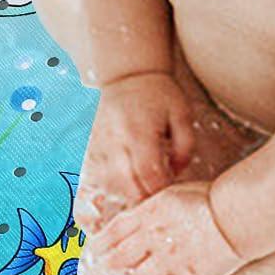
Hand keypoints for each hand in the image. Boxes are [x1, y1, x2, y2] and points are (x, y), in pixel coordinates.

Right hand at [76, 72, 196, 229]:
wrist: (127, 75)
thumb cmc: (160, 94)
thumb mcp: (183, 114)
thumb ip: (185, 147)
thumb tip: (174, 174)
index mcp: (139, 130)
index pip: (148, 173)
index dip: (160, 189)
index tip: (170, 192)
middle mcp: (114, 138)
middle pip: (125, 184)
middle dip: (143, 197)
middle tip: (157, 199)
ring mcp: (98, 142)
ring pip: (108, 183)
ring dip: (126, 193)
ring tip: (142, 190)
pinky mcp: (89, 145)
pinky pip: (96, 175)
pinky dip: (111, 184)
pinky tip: (125, 182)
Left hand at [85, 181, 242, 274]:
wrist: (235, 212)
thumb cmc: (211, 197)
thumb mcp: (175, 193)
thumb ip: (156, 206)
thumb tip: (145, 212)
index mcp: (150, 214)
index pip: (115, 231)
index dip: (99, 244)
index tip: (91, 252)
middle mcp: (154, 238)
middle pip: (119, 258)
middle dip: (106, 270)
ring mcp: (170, 260)